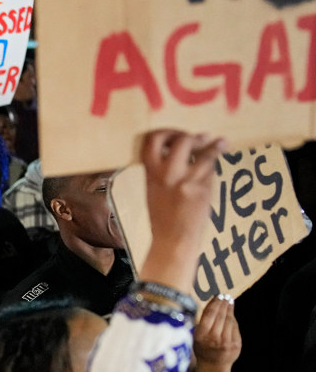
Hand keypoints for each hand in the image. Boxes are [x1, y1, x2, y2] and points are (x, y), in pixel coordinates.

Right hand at [137, 131, 224, 292]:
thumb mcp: (153, 190)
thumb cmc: (162, 217)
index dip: (166, 132)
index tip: (175, 134)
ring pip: (202, 152)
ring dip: (213, 145)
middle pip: (180, 140)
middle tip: (199, 138)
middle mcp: (166, 173)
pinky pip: (210, 168)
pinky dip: (216, 160)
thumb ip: (161, 171)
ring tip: (220, 142)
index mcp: (150, 173)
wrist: (172, 239)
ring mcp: (185, 180)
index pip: (152, 141)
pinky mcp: (202, 188)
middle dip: (191, 136)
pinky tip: (221, 154)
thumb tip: (179, 151)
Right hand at [193, 294, 240, 371]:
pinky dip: (233, 319)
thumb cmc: (202, 348)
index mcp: (201, 335)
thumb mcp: (195, 336)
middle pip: (220, 316)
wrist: (213, 366)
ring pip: (229, 320)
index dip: (215, 303)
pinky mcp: (236, 344)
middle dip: (223, 304)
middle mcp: (214, 338)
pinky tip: (231, 313)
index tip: (218, 295)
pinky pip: (235, 328)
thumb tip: (212, 305)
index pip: (209, 314)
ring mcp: (226, 342)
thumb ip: (201, 323)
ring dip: (229, 309)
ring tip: (229, 301)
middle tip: (225, 295)